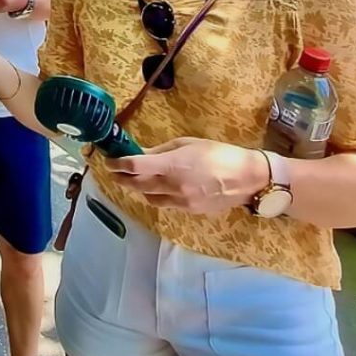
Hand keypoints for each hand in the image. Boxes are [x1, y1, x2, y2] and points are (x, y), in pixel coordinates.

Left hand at [105, 137, 268, 215]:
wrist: (247, 178)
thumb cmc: (218, 153)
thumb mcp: (187, 144)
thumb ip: (161, 150)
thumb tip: (141, 153)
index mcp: (171, 165)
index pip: (134, 167)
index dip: (117, 164)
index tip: (109, 161)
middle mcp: (172, 185)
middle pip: (136, 185)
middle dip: (122, 179)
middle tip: (114, 172)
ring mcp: (181, 201)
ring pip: (149, 197)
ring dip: (138, 189)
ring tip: (134, 180)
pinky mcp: (189, 211)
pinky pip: (165, 204)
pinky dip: (156, 196)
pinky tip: (156, 188)